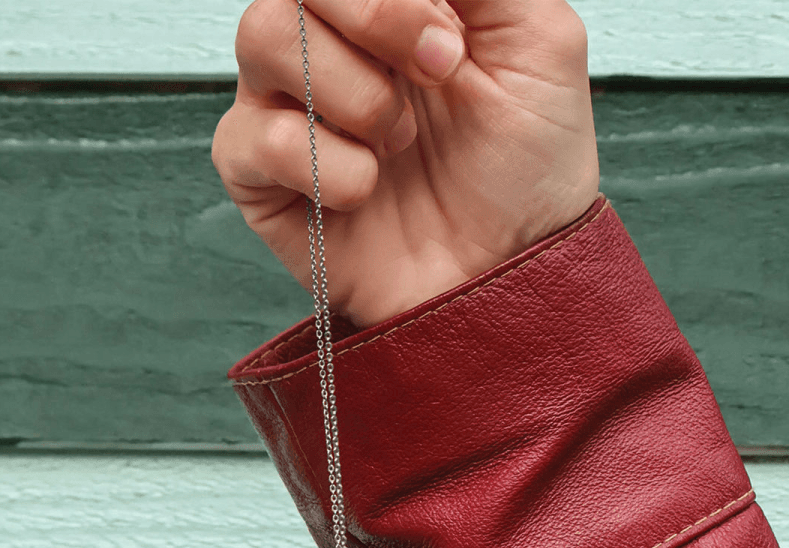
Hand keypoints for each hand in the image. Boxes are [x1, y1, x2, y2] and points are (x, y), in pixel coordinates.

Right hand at [212, 0, 599, 328]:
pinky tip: (367, 190)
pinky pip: (247, 137)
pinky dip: (321, 163)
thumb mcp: (540, 40)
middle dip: (378, 13)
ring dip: (352, 90)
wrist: (514, 278)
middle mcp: (331, 41)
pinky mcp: (264, 180)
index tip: (451, 36)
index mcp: (390, 2)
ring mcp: (291, 106)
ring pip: (260, 34)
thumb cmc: (528, 171)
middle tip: (441, 71)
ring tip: (402, 142)